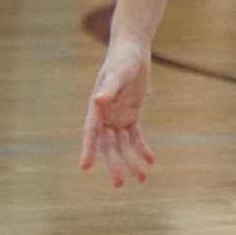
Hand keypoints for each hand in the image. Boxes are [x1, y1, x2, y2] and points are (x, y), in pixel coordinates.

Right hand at [79, 40, 154, 186]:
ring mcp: (117, 116)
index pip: (91, 132)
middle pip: (108, 144)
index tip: (85, 167)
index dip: (88, 149)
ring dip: (130, 160)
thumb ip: (109, 88)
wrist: (132, 50)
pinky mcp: (130, 114)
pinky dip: (142, 148)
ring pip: (122, 144)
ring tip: (142, 178)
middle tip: (119, 184)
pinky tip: (150, 160)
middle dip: (113, 164)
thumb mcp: (118, 73)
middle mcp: (105, 115)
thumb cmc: (122, 59)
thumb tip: (98, 100)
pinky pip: (135, 136)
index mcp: (97, 107)